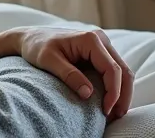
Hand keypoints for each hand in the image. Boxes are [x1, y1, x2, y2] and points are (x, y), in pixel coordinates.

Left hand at [14, 26, 133, 119]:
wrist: (31, 38)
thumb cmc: (37, 47)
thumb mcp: (48, 60)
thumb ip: (68, 75)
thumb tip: (88, 94)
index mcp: (90, 39)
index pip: (112, 69)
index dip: (113, 92)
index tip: (105, 110)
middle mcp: (101, 40)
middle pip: (123, 71)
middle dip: (123, 96)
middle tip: (116, 117)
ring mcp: (103, 46)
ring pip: (123, 72)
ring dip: (122, 94)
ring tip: (114, 114)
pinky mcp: (100, 54)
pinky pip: (114, 72)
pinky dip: (115, 88)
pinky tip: (109, 103)